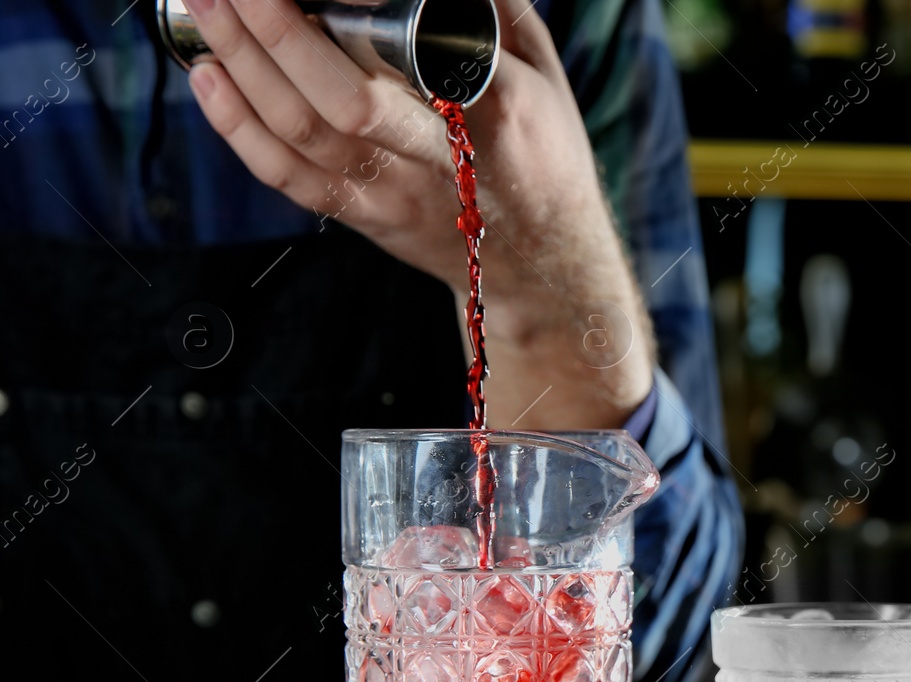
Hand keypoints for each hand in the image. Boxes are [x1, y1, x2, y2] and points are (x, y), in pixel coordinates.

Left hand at [185, 0, 654, 428]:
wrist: (542, 265)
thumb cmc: (544, 157)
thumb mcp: (544, 75)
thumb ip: (494, 9)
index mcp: (496, 111)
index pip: (418, 52)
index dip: (355, 13)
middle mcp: (440, 159)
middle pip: (344, 102)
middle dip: (276, 33)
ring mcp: (396, 193)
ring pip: (304, 134)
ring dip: (242, 65)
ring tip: (205, 7)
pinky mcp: (365, 217)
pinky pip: (289, 177)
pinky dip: (237, 127)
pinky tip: (208, 77)